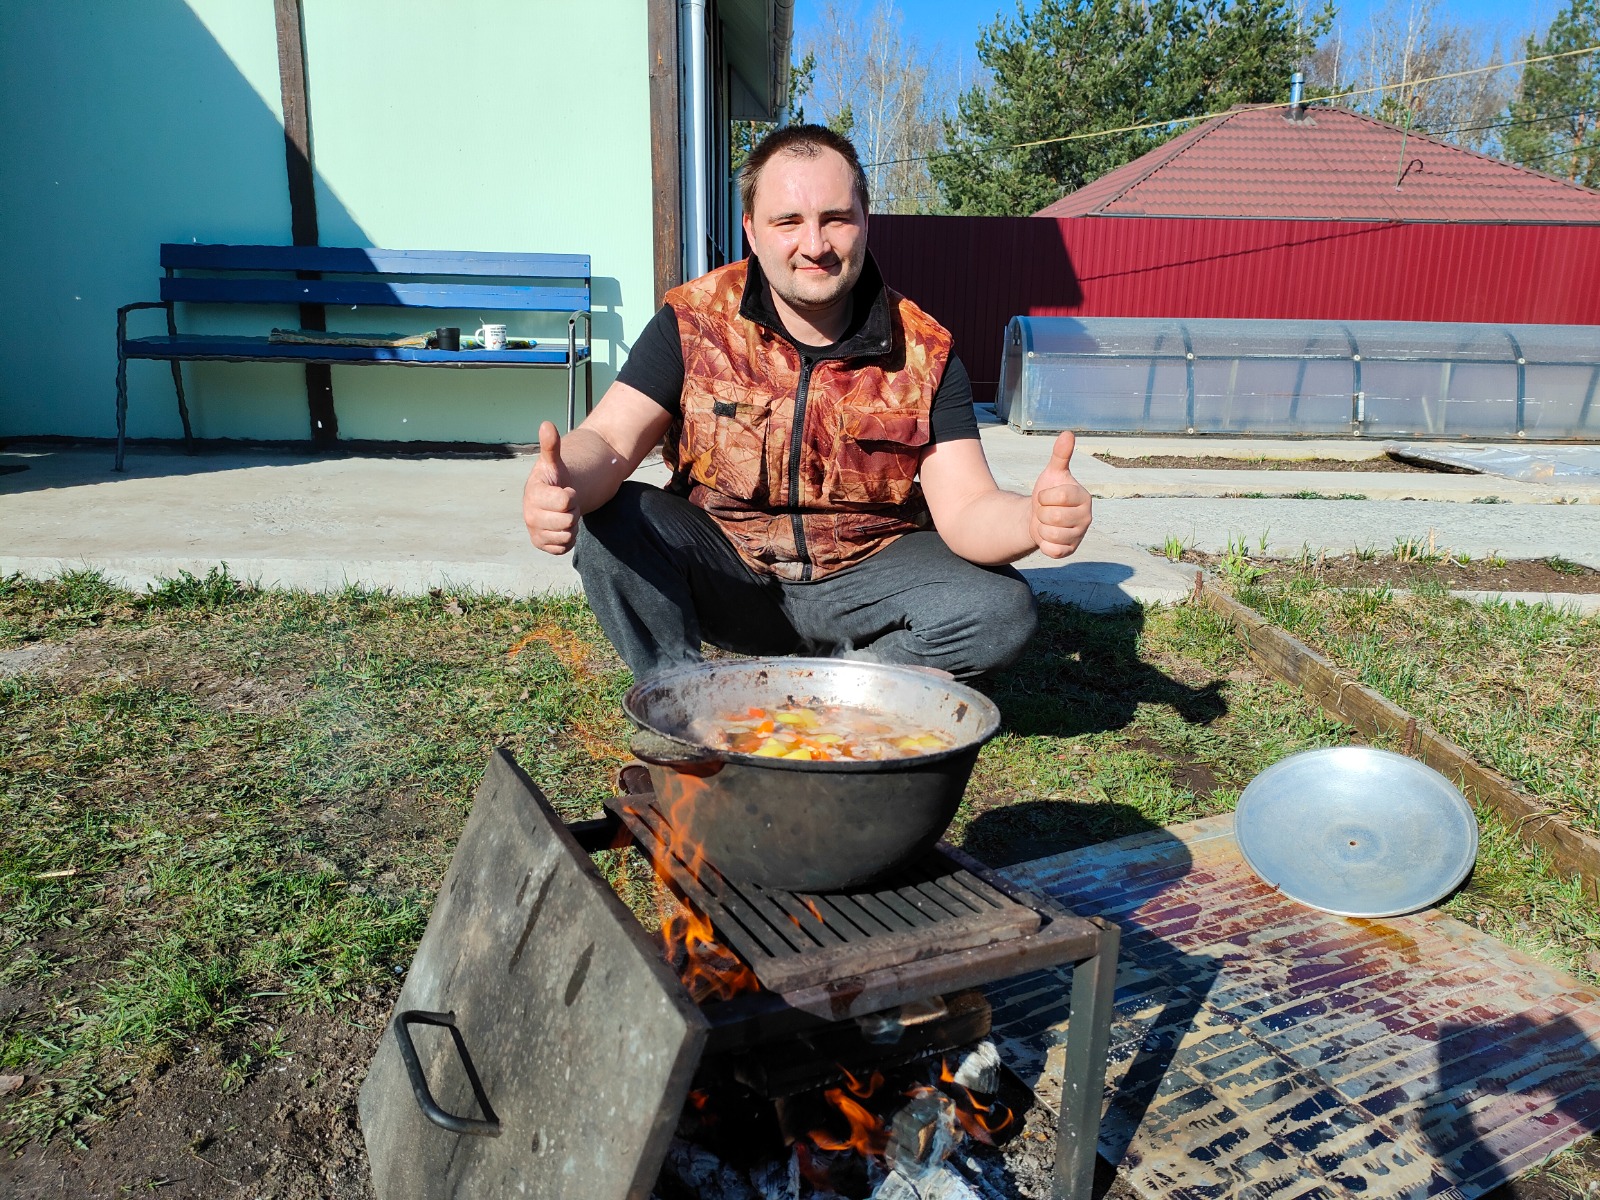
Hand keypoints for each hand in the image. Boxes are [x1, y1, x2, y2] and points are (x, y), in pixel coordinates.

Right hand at [523, 421, 579, 554]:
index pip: (566, 501)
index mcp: (533, 494)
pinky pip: (564, 547)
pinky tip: (561, 526)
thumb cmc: (554, 480)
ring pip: (567, 535)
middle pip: (568, 520)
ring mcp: (535, 531)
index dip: (571, 496)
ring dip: (571, 525)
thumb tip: (546, 425)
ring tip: (563, 513)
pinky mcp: (542, 545)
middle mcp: (530, 515)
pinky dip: (568, 539)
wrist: (551, 499)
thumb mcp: (554, 462)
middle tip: (565, 503)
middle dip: (572, 511)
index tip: (565, 490)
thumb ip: (551, 446)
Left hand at [1029, 430, 1091, 558]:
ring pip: (1050, 533)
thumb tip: (1068, 433)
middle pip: (1053, 517)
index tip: (1046, 496)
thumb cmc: (1049, 493)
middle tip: (1045, 511)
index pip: (1059, 497)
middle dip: (1041, 513)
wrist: (1039, 518)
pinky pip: (1051, 550)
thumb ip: (1060, 455)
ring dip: (1041, 527)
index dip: (1045, 496)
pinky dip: (1043, 543)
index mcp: (1084, 497)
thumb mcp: (1052, 473)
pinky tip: (1047, 536)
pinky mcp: (1069, 551)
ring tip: (1046, 523)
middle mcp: (1086, 517)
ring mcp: (1079, 535)